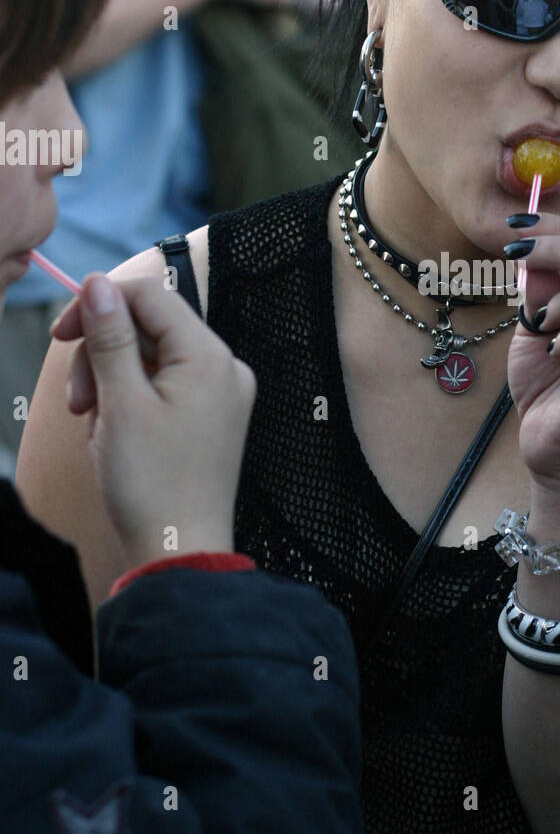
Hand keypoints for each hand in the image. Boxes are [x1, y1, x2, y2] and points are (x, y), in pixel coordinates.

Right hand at [50, 274, 256, 571]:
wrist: (179, 551)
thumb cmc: (150, 483)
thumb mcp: (119, 402)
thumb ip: (110, 336)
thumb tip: (99, 281)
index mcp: (210, 356)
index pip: (150, 295)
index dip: (100, 305)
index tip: (61, 333)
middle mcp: (225, 367)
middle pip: (148, 326)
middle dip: (102, 356)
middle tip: (79, 402)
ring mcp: (221, 394)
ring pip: (150, 358)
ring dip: (110, 383)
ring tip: (95, 428)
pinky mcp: (210, 417)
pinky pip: (162, 387)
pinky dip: (130, 403)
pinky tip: (115, 437)